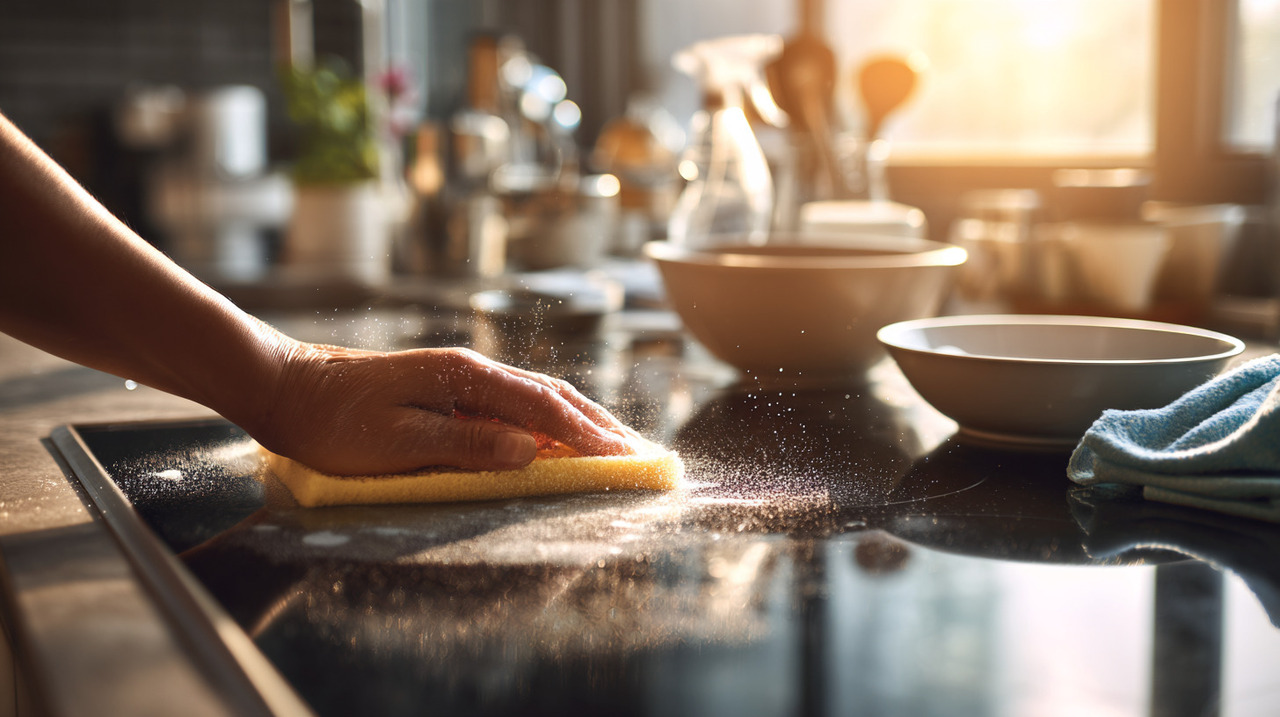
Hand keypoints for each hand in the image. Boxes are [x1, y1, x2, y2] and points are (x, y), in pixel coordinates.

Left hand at [247, 342, 637, 475]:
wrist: (285, 386)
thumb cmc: (332, 422)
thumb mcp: (395, 441)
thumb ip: (465, 444)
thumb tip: (529, 450)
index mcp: (465, 377)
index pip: (544, 407)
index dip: (589, 436)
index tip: (627, 459)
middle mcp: (471, 370)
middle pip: (552, 395)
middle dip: (599, 425)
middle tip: (640, 453)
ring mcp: (461, 378)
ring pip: (536, 397)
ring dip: (579, 421)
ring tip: (613, 445)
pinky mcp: (448, 390)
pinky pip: (512, 405)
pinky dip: (547, 423)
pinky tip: (556, 439)